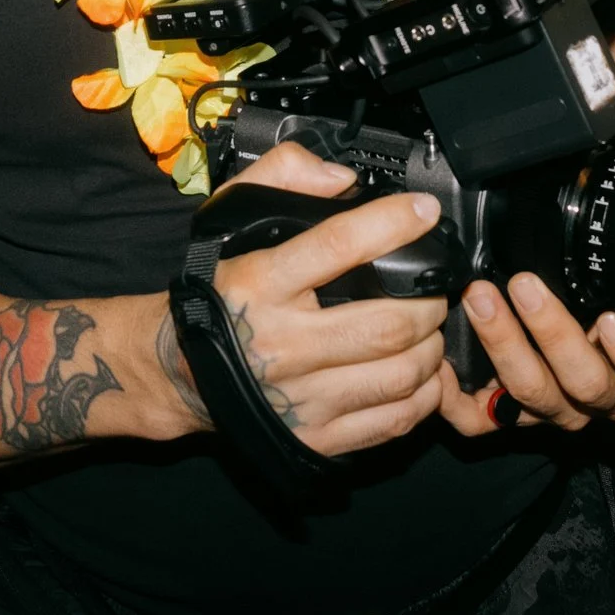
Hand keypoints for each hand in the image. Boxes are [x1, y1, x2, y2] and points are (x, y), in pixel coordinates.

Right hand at [181, 143, 448, 454]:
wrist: (180, 370)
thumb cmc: (220, 291)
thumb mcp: (232, 217)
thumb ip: (282, 176)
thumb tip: (342, 179)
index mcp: (261, 283)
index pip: (339, 245)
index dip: (392, 224)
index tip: (425, 212)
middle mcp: (282, 344)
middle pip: (388, 324)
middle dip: (429, 302)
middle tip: (434, 288)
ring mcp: (300, 398)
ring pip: (399, 374)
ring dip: (431, 348)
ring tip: (427, 330)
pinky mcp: (314, 438)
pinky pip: (392, 420)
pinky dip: (422, 395)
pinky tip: (419, 373)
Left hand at [434, 273, 614, 434]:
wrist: (581, 332)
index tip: (611, 319)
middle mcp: (603, 398)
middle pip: (585, 383)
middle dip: (552, 332)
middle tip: (525, 285)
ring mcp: (556, 410)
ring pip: (533, 393)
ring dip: (504, 342)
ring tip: (482, 298)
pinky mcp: (510, 417)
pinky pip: (481, 420)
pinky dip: (455, 395)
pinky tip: (442, 361)